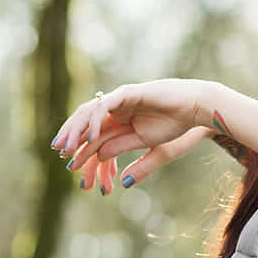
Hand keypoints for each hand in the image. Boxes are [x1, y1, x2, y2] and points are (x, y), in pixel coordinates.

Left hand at [51, 78, 218, 192]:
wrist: (197, 108)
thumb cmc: (178, 124)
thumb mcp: (149, 145)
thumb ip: (126, 151)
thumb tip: (104, 160)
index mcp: (122, 119)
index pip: (94, 133)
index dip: (80, 148)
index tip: (69, 165)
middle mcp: (117, 107)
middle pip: (86, 121)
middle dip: (71, 137)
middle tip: (61, 154)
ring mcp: (120, 98)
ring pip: (90, 112)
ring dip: (77, 130)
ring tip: (69, 147)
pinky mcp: (127, 93)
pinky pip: (104, 106)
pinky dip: (95, 121)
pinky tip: (90, 136)